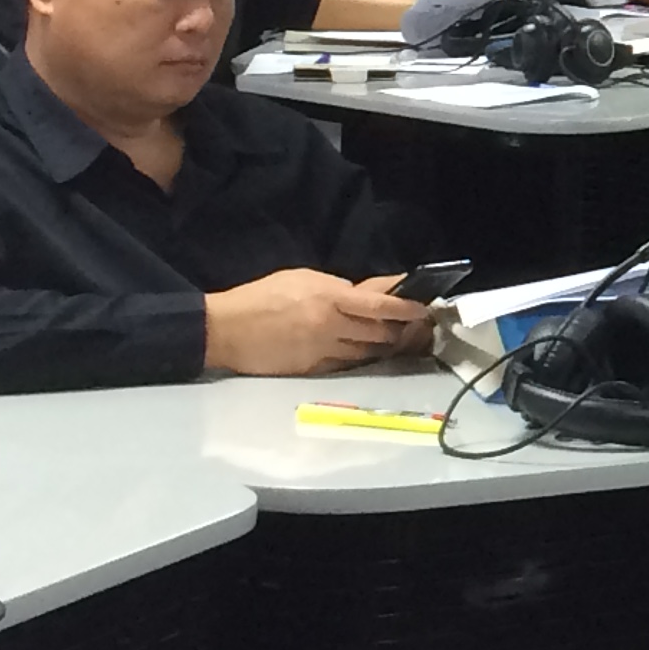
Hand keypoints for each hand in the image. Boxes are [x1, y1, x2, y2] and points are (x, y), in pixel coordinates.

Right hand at [203, 269, 424, 375]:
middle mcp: (331, 327)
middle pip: (380, 333)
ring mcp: (321, 352)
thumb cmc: (261, 296)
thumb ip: (335, 288)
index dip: (406, 308)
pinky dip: (356, 358)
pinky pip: (344, 365)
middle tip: (410, 325)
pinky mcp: (311, 371)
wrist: (225, 330)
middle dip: (399, 329)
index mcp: (330, 300)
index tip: (423, 308)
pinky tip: (359, 353)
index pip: (380, 306)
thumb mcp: (302, 278)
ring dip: (381, 346)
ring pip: (366, 353)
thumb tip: (362, 295)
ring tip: (390, 339)